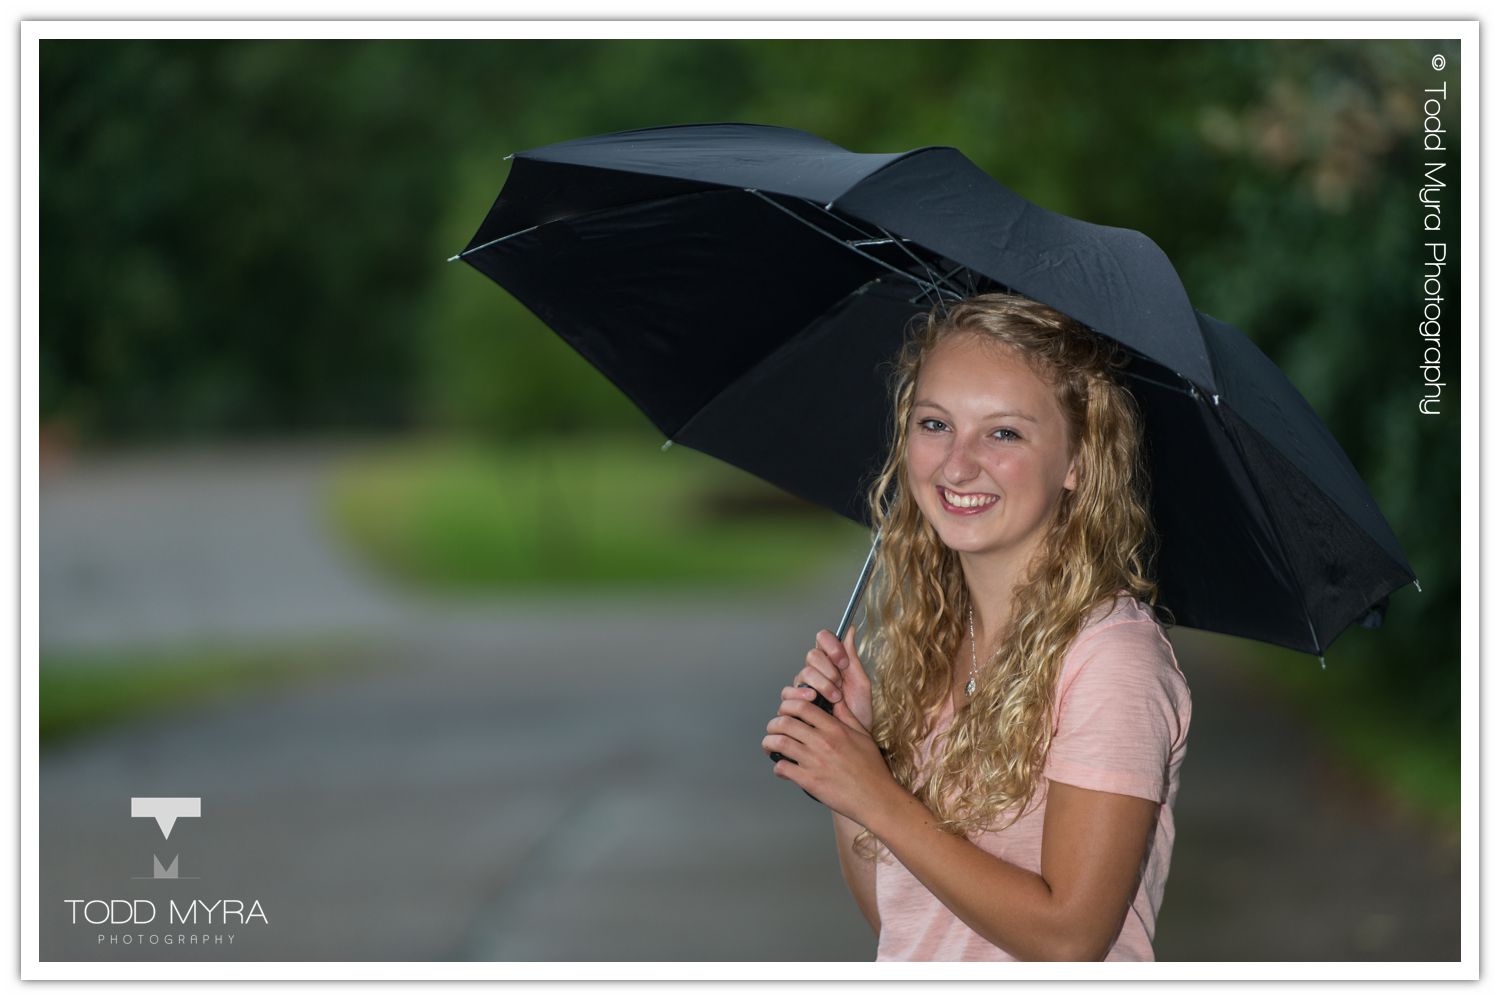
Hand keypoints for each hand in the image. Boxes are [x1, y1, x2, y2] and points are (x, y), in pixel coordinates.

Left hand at [762, 688, 894, 825]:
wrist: (876, 799)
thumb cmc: (872, 769)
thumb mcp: (863, 736)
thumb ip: (847, 716)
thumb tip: (836, 701)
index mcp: (835, 729)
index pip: (802, 706)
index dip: (788, 705)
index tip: (785, 712)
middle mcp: (822, 742)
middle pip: (785, 722)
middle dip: (773, 724)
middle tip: (773, 730)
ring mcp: (815, 761)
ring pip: (780, 743)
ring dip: (769, 743)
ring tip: (770, 747)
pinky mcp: (809, 781)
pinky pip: (783, 768)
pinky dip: (777, 767)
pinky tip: (782, 769)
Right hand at [786, 624, 872, 731]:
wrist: (852, 741)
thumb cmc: (858, 714)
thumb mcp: (860, 685)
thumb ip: (852, 658)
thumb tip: (850, 629)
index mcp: (831, 663)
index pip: (823, 639)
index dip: (831, 646)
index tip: (843, 662)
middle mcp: (815, 672)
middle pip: (812, 656)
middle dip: (829, 671)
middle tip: (840, 686)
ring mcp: (803, 687)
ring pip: (802, 673)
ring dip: (820, 684)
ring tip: (833, 698)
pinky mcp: (794, 704)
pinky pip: (789, 693)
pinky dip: (801, 694)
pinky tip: (812, 700)